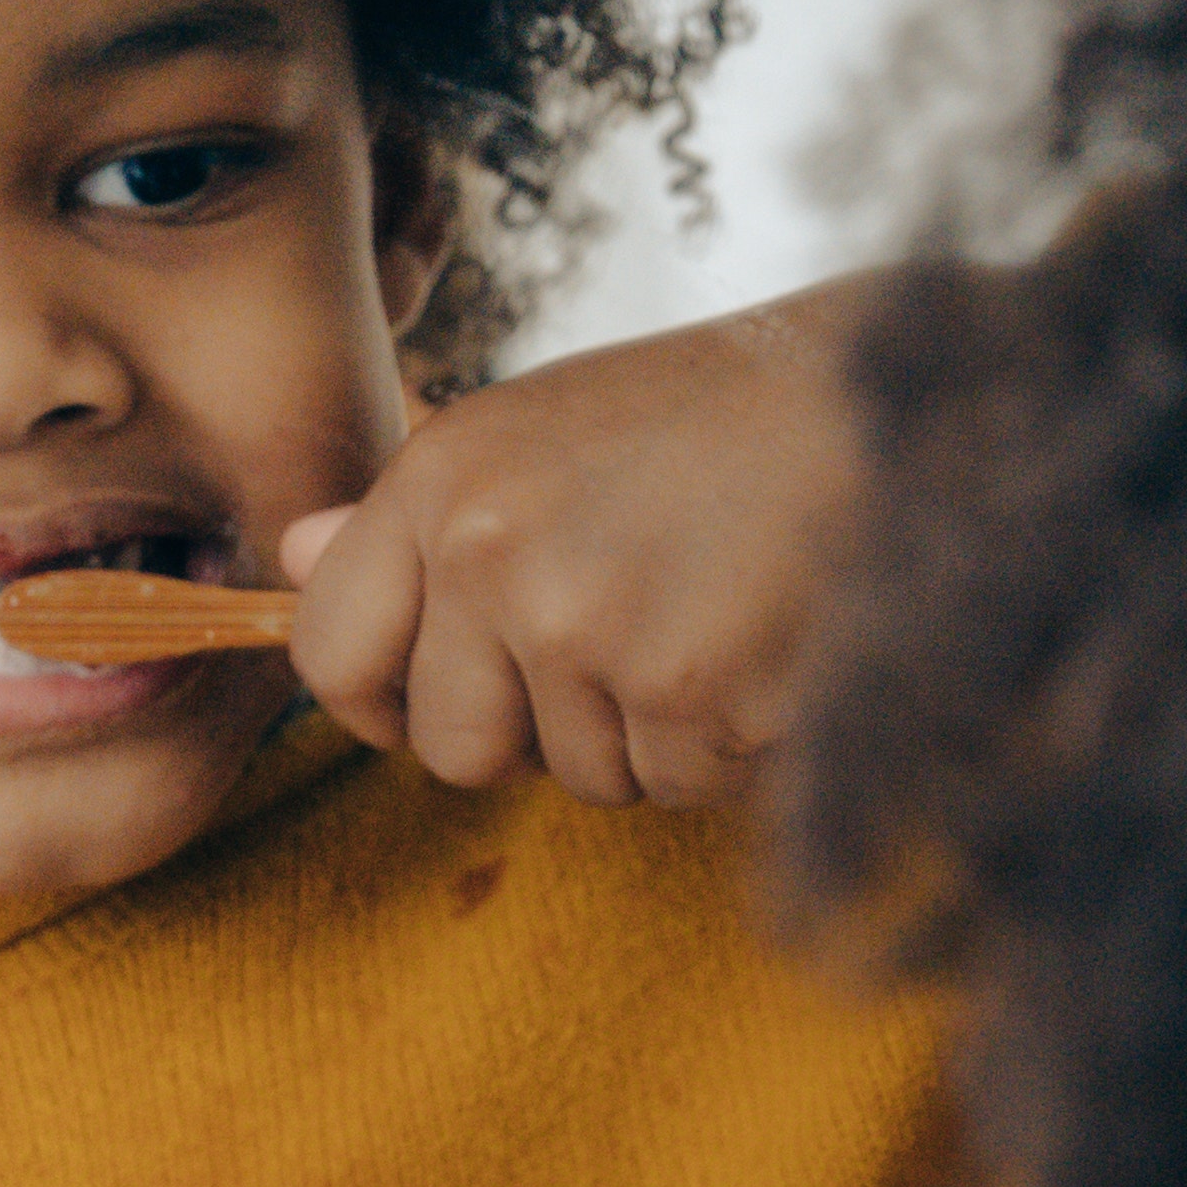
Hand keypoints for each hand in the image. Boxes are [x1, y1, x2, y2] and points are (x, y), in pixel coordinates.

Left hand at [280, 277, 882, 809]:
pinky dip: (728, 746)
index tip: (440, 699)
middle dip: (534, 735)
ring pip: (581, 776)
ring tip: (715, 616)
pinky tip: (767, 646)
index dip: (382, 702)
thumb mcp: (544, 431)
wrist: (893, 400)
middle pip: (453, 749)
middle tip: (625, 646)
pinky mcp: (683, 690)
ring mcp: (584, 624)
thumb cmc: (721, 419)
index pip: (330, 651)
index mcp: (443, 478)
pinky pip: (677, 786)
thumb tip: (292, 559)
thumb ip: (417, 513)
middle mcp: (492, 550)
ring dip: (649, 735)